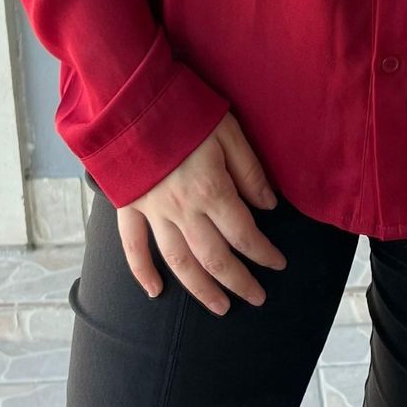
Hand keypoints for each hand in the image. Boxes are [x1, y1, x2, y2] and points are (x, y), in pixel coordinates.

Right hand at [118, 114, 287, 312]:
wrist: (129, 99)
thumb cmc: (182, 109)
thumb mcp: (229, 131)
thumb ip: (249, 171)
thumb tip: (268, 206)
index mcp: (211, 190)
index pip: (244, 235)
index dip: (264, 254)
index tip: (278, 264)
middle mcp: (183, 209)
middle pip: (215, 258)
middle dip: (239, 282)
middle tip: (257, 298)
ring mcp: (153, 211)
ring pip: (179, 262)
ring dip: (201, 289)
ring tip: (220, 307)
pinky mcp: (128, 206)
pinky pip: (133, 246)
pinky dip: (142, 272)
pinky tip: (155, 292)